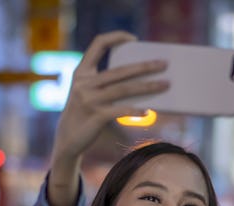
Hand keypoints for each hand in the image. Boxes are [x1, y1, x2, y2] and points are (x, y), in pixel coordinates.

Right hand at [51, 31, 168, 165]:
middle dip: (145, 66)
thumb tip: (140, 80)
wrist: (67, 141)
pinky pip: (122, 110)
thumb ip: (104, 84)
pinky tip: (148, 111)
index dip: (116, 37)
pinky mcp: (96, 116)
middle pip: (120, 70)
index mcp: (81, 72)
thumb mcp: (87, 93)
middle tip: (164, 64)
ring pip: (124, 89)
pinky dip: (136, 110)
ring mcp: (89, 100)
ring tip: (165, 84)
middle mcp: (84, 83)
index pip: (98, 43)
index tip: (134, 40)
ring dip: (148, 86)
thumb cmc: (84, 115)